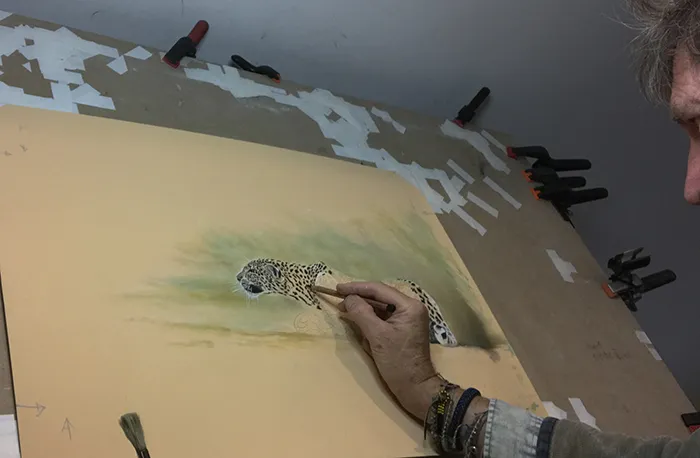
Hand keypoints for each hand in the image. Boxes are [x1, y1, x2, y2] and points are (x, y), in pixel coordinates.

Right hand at [337, 282, 441, 418]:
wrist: (415, 387)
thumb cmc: (398, 362)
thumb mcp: (377, 336)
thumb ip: (361, 313)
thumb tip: (348, 299)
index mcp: (409, 306)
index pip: (379, 289)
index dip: (357, 288)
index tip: (338, 289)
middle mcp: (411, 307)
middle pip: (380, 296)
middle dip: (359, 298)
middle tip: (338, 298)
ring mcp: (408, 318)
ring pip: (381, 307)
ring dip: (363, 308)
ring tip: (344, 308)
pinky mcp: (403, 328)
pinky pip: (384, 317)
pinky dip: (370, 318)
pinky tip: (356, 319)